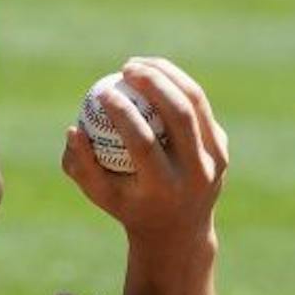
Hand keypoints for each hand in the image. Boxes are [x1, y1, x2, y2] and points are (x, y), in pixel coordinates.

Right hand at [64, 57, 228, 243]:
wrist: (177, 230)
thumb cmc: (127, 207)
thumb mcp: (98, 194)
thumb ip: (80, 164)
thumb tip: (72, 129)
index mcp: (163, 189)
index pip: (143, 143)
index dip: (122, 113)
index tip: (102, 92)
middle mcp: (195, 173)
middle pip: (179, 115)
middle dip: (153, 82)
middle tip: (125, 68)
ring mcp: (215, 158)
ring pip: (195, 103)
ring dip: (167, 75)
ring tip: (138, 64)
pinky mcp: (221, 146)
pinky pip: (199, 107)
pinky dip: (176, 86)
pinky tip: (154, 75)